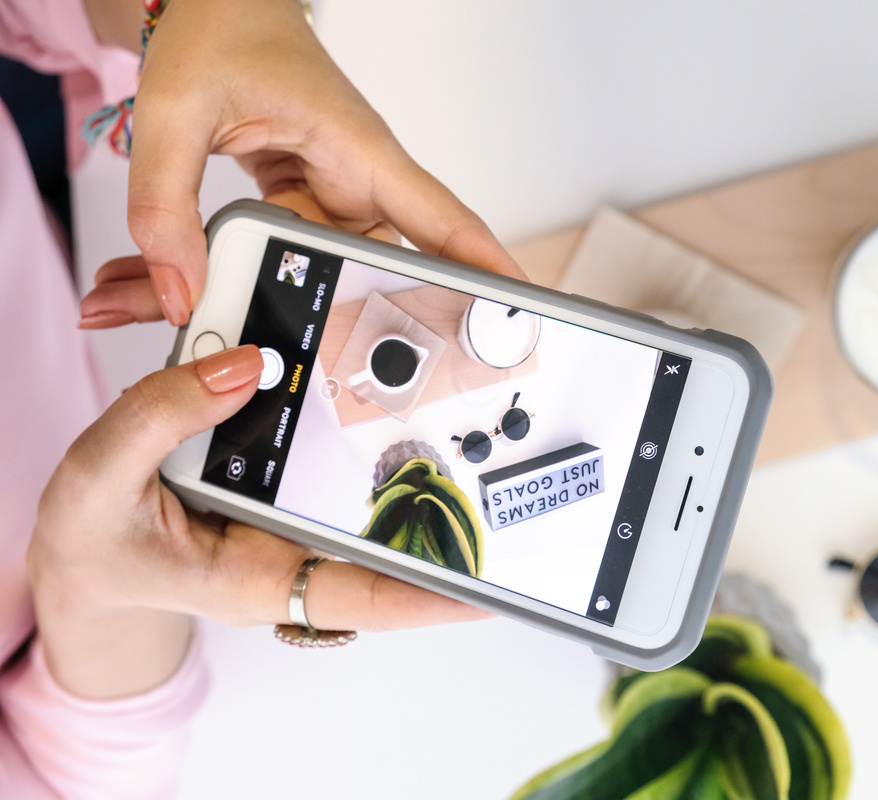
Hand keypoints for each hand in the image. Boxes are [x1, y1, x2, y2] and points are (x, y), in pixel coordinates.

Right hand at [28, 345, 487, 699]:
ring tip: (468, 417)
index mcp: (257, 578)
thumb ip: (159, 420)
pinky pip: (333, 458)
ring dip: (414, 460)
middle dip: (447, 514)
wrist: (84, 550)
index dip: (432, 593)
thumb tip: (241, 366)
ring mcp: (292, 518)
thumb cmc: (95, 540)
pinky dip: (358, 426)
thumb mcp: (100, 481)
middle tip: (504, 476)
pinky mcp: (285, 483)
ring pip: (369, 495)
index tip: (491, 583)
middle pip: (388, 539)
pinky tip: (388, 387)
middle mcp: (291, 550)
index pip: (365, 593)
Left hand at [78, 0, 522, 329]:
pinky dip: (246, 272)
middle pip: (384, 266)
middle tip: (339, 366)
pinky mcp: (306, 203)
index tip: (516, 313)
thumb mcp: (178, 112)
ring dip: (277, 293)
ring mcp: (332, 194)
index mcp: (358, 148)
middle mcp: (357, 178)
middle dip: (361, 318)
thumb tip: (182, 291)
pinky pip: (291, 254)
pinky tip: (200, 283)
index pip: (442, 219)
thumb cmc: (222, 32)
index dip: (485, 271)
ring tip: (211, 311)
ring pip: (327, 269)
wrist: (213, 8)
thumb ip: (166, 206)